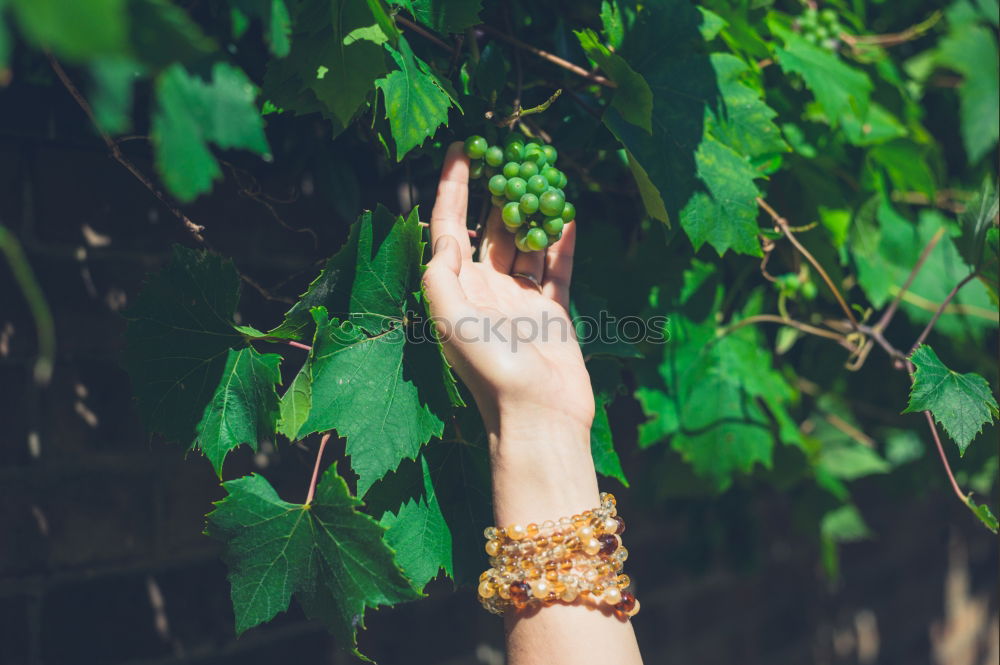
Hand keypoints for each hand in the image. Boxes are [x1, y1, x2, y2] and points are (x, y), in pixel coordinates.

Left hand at [422, 142, 597, 523]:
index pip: (450, 225)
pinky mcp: (551, 313)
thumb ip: (441, 273)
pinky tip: (568, 215)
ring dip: (531, 210)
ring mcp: (519, 302)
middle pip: (489, 229)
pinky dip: (562, 242)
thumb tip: (444, 235)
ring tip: (541, 173)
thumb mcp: (450, 318)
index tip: (461, 147)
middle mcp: (484, 290)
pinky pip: (557, 269)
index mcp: (456, 289)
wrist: (537, 416)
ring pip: (525, 244)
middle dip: (497, 191)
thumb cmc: (489, 370)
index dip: (453, 186)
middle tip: (510, 152)